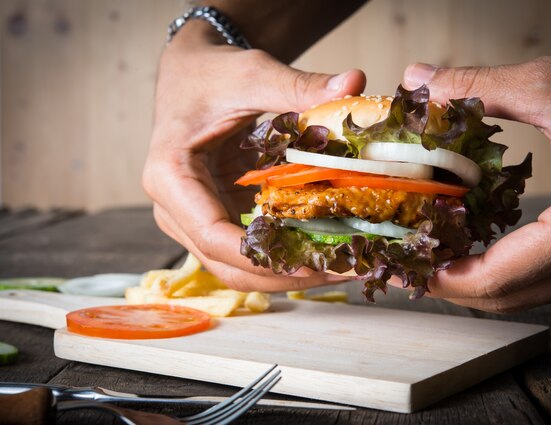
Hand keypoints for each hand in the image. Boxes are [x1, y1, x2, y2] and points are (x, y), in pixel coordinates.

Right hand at [143, 28, 365, 291]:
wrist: (190, 74)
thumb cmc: (210, 75)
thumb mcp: (252, 75)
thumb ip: (299, 86)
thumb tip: (354, 82)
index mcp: (170, 176)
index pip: (212, 234)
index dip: (260, 257)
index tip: (308, 264)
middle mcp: (173, 207)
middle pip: (225, 262)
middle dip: (281, 275)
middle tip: (339, 271)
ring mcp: (192, 218)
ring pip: (235, 266)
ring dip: (284, 273)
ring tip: (337, 268)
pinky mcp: (214, 216)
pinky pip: (245, 249)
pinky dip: (281, 255)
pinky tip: (320, 250)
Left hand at [403, 43, 550, 311]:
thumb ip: (479, 88)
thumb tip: (420, 81)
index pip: (499, 278)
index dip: (445, 279)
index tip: (409, 268)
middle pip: (510, 297)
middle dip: (455, 286)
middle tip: (414, 266)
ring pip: (530, 293)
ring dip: (479, 280)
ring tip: (437, 257)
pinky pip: (550, 277)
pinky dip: (509, 269)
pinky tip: (481, 247)